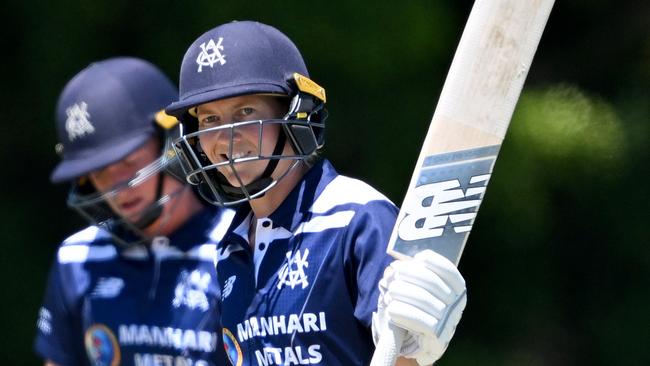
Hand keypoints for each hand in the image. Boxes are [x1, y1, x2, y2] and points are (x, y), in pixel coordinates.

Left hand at [372, 250, 466, 364]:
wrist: (414, 345)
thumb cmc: (413, 310)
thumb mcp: (414, 289)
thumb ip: (405, 275)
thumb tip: (392, 269)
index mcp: (457, 289)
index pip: (448, 270)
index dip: (432, 260)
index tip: (416, 258)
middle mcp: (457, 305)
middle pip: (432, 282)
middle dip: (409, 274)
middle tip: (393, 275)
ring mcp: (450, 322)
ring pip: (424, 300)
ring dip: (402, 293)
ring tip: (389, 293)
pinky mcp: (438, 339)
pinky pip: (420, 321)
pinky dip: (403, 312)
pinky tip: (391, 310)